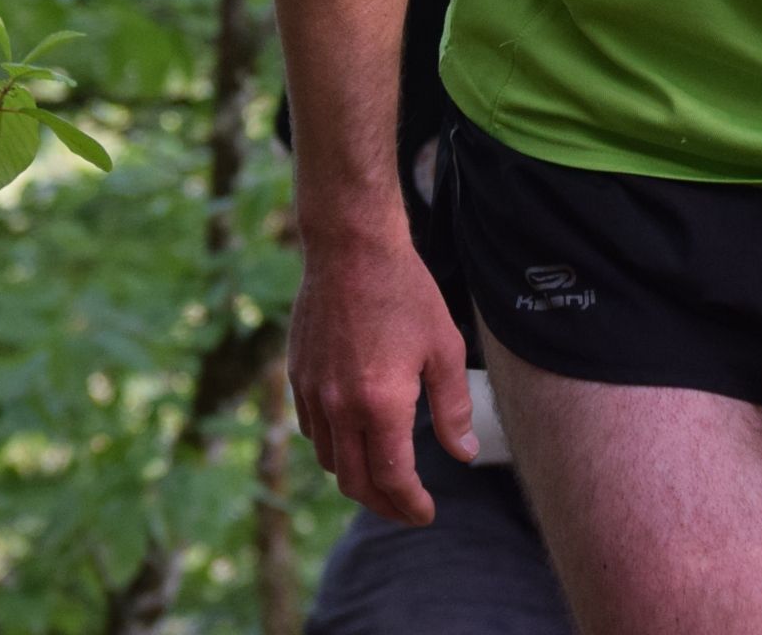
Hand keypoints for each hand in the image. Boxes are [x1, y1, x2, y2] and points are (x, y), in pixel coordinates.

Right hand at [286, 230, 476, 525]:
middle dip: (383, 504)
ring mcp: (313, 392)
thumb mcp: (444, 348)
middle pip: (355, 482)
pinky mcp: (297, 376)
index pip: (392, 479)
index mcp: (381, 404)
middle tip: (407, 508)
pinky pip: (311, 430)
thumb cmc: (405, 293)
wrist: (350, 249)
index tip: (426, 513)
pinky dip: (333, 447)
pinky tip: (353, 438)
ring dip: (356, 478)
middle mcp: (340, 407)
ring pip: (329, 460)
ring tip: (383, 478)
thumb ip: (452, 407)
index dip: (410, 505)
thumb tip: (463, 453)